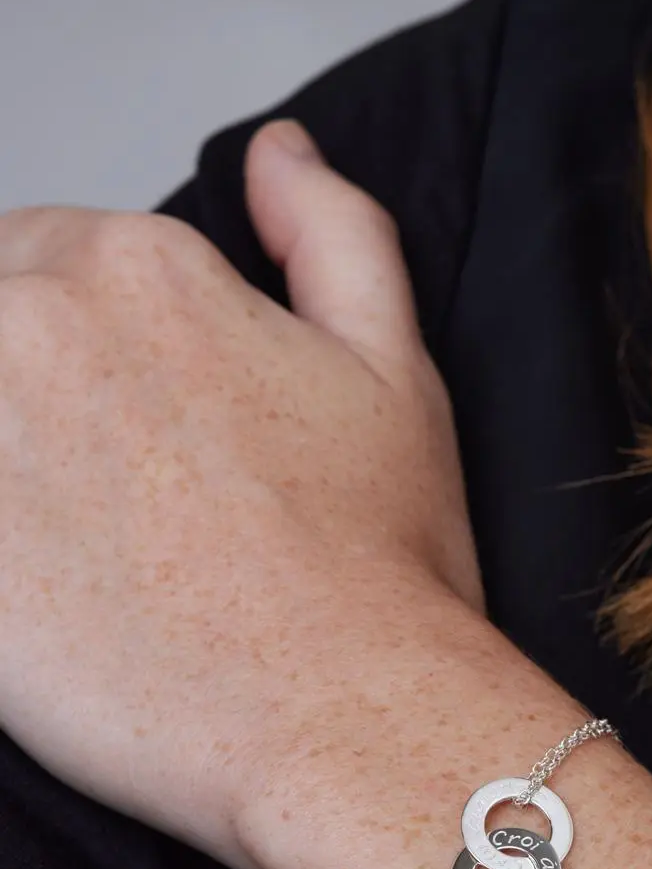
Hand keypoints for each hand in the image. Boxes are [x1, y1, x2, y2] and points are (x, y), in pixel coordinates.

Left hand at [0, 120, 483, 860]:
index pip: (40, 258)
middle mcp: (33, 324)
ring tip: (69, 537)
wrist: (342, 716)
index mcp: (140, 268)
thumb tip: (281, 152)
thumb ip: (335, 232)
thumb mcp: (396, 367)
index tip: (124, 431)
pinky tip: (40, 582)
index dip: (81, 345)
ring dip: (5, 460)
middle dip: (24, 395)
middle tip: (100, 498)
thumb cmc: (378, 562)